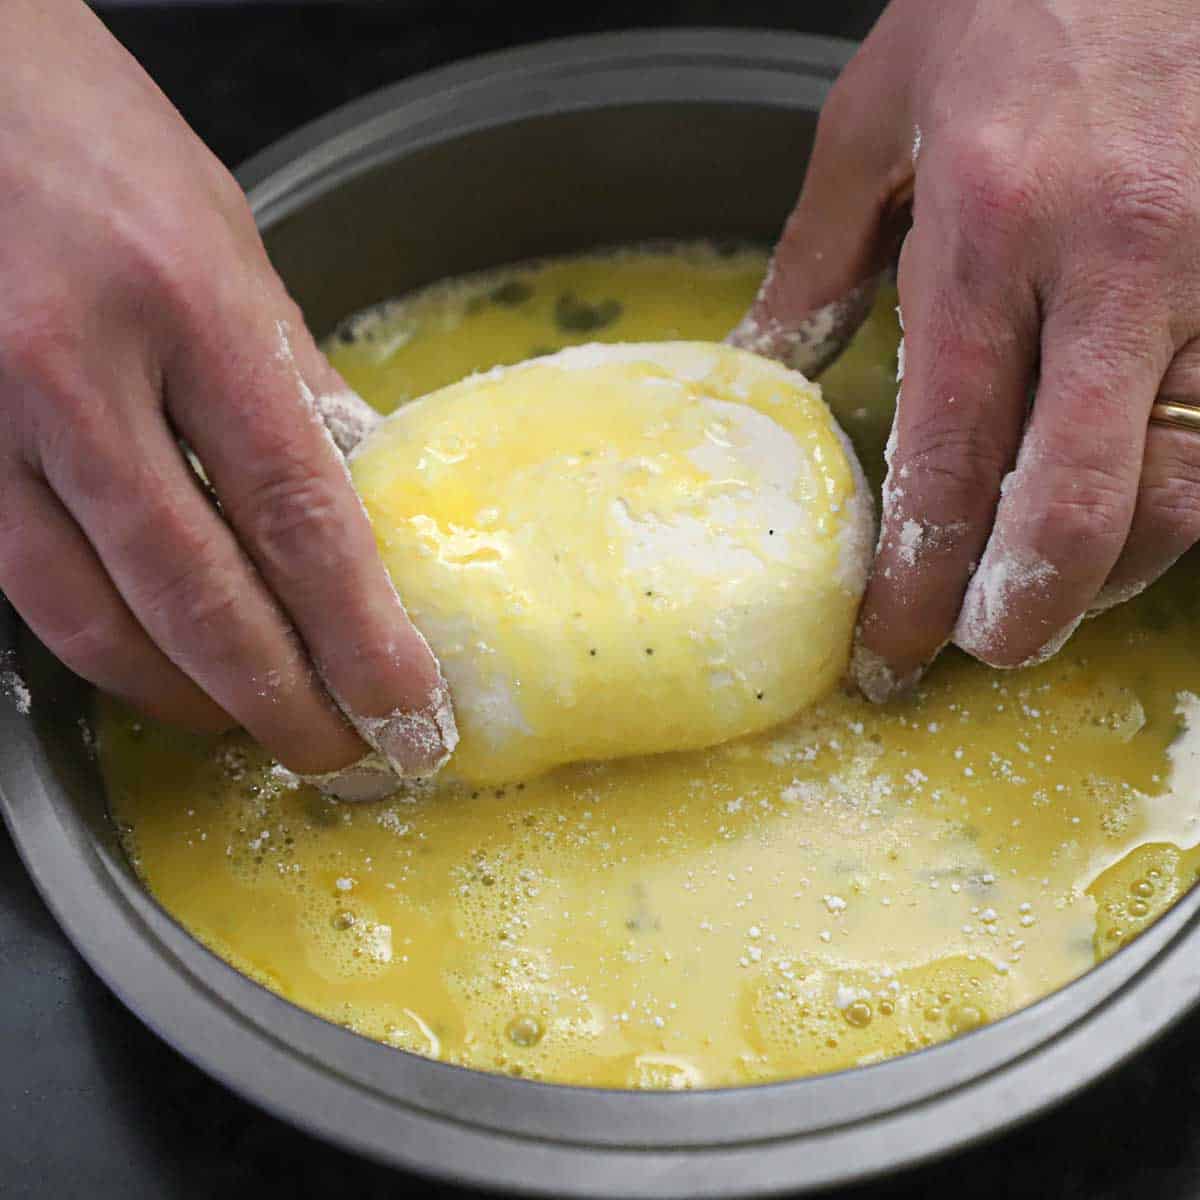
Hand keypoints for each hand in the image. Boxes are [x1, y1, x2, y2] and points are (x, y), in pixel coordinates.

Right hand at [0, 1, 453, 786]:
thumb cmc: (86, 136)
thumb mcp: (224, 239)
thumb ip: (286, 372)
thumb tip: (355, 483)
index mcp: (187, 306)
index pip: (298, 513)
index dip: (357, 634)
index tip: (405, 705)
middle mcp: (76, 373)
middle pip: (198, 595)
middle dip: (280, 700)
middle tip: (339, 754)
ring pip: (93, 621)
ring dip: (188, 699)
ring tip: (255, 725)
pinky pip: (25, 590)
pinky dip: (104, 653)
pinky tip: (160, 670)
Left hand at [736, 0, 1199, 697]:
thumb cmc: (1011, 1)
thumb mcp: (874, 118)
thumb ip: (816, 259)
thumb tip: (762, 361)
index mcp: (989, 227)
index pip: (953, 456)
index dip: (922, 580)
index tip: (891, 647)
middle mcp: (1118, 262)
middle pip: (1085, 501)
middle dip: (1031, 609)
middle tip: (984, 647)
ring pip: (1188, 484)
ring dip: (1117, 566)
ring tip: (1051, 584)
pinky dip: (1184, 492)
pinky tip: (1134, 501)